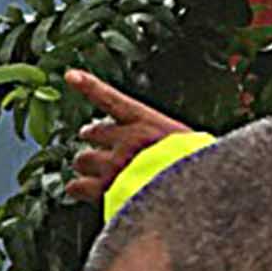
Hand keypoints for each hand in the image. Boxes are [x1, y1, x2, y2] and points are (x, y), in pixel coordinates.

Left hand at [62, 70, 188, 203]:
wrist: (198, 194)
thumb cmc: (201, 172)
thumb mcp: (193, 145)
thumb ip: (167, 142)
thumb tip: (156, 150)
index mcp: (149, 123)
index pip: (112, 100)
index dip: (89, 86)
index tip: (70, 75)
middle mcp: (126, 139)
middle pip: (93, 132)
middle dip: (94, 139)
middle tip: (98, 147)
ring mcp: (113, 163)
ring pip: (82, 160)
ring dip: (87, 166)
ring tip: (97, 173)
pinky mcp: (104, 189)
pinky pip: (76, 186)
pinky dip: (77, 189)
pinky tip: (78, 190)